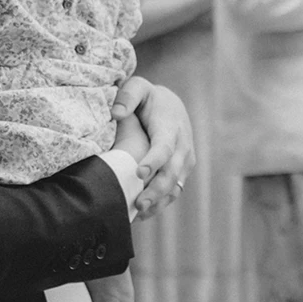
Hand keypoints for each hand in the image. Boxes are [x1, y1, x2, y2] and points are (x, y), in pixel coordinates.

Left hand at [112, 78, 194, 218]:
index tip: (139, 173)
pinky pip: (174, 190)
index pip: (164, 147)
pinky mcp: (183, 170)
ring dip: (158, 201)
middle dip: (156, 190)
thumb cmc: (148, 98)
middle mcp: (183, 146)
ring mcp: (185, 160)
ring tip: (137, 214)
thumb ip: (127, 96)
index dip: (154, 161)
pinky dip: (161, 203)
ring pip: (175, 185)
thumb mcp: (138, 87)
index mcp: (170, 127)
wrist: (172, 106)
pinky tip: (142, 213)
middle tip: (137, 204)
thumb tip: (117, 114)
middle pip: (172, 172)